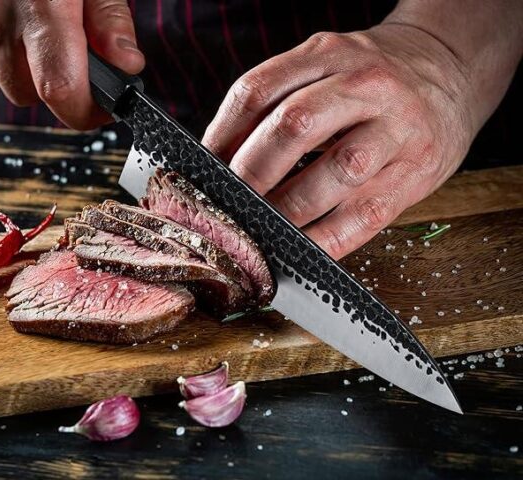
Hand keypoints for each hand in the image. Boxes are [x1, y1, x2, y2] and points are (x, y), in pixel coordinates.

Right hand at [0, 0, 143, 129]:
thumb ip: (108, 16)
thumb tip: (126, 65)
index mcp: (38, 0)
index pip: (61, 90)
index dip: (87, 110)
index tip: (104, 106)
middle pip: (27, 91)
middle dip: (55, 82)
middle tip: (72, 51)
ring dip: (23, 58)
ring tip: (34, 14)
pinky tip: (4, 3)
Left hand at [202, 24, 473, 258]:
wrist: (451, 72)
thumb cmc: (374, 80)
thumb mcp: (325, 67)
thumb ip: (279, 101)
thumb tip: (222, 159)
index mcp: (328, 54)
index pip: (258, 91)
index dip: (222, 135)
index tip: (203, 170)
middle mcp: (365, 85)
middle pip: (294, 127)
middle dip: (251, 174)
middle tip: (228, 205)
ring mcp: (396, 128)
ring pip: (335, 171)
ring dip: (289, 210)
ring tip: (261, 231)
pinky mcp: (416, 172)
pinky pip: (367, 213)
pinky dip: (329, 239)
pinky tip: (303, 250)